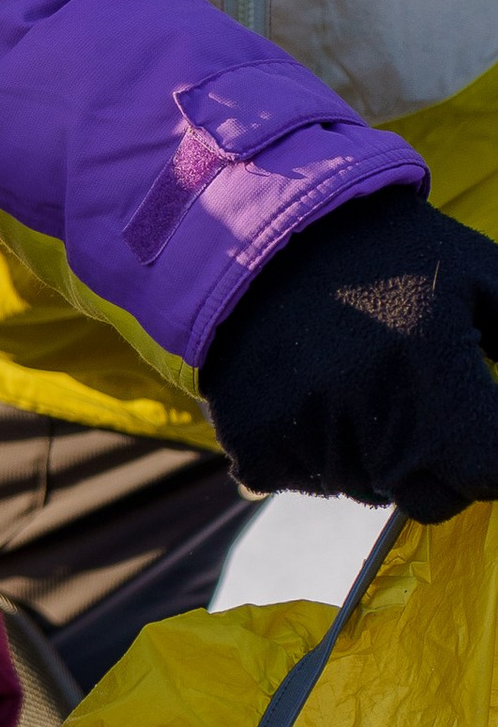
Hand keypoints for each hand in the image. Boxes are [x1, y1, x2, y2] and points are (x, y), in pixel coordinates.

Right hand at [200, 189, 497, 520]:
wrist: (260, 227)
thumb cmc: (385, 249)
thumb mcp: (481, 274)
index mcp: (434, 381)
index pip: (491, 474)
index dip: (492, 450)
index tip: (476, 416)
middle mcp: (371, 424)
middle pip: (432, 499)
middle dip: (438, 459)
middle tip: (418, 397)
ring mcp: (306, 442)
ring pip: (368, 489)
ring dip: (375, 453)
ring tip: (357, 378)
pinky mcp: (252, 449)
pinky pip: (304, 479)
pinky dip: (312, 448)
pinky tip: (310, 390)